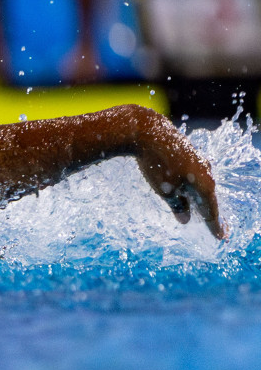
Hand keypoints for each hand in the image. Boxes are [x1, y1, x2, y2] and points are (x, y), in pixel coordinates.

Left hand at [131, 111, 223, 237]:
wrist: (148, 132)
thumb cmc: (157, 164)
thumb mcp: (165, 190)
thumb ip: (177, 206)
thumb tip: (185, 219)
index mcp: (204, 186)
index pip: (211, 212)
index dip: (214, 226)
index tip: (220, 237)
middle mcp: (207, 173)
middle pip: (209, 199)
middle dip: (210, 214)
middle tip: (217, 228)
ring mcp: (200, 162)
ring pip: (202, 186)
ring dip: (200, 200)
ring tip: (202, 212)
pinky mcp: (190, 154)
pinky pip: (195, 176)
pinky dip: (193, 187)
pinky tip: (189, 191)